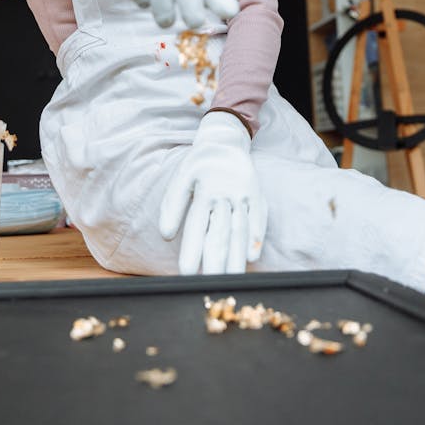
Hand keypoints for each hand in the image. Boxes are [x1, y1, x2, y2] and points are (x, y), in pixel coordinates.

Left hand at [159, 111, 266, 273]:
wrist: (225, 140)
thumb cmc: (199, 164)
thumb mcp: (181, 177)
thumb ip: (172, 205)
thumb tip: (165, 234)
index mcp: (204, 190)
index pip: (196, 225)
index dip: (192, 249)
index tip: (186, 272)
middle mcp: (225, 194)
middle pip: (220, 232)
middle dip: (214, 260)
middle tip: (209, 284)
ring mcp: (243, 195)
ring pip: (240, 229)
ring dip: (236, 256)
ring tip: (230, 280)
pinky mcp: (257, 196)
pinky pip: (259, 218)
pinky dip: (256, 237)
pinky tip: (252, 257)